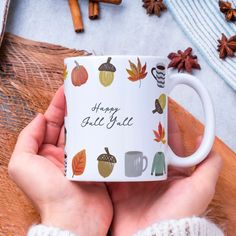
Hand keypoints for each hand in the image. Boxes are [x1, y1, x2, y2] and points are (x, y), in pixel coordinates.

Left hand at [8, 86, 112, 235]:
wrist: (76, 216)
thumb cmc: (47, 193)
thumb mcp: (22, 164)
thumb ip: (28, 138)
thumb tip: (40, 117)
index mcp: (43, 152)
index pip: (51, 122)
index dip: (57, 105)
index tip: (66, 89)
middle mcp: (61, 154)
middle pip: (68, 125)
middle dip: (74, 107)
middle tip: (83, 91)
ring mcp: (79, 158)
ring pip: (83, 132)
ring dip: (87, 117)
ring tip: (94, 101)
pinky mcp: (94, 163)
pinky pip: (95, 143)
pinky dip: (98, 132)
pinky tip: (103, 121)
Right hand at [107, 110, 222, 235]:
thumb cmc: (179, 214)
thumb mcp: (200, 188)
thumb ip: (208, 165)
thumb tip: (204, 138)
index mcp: (170, 170)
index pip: (168, 141)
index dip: (164, 124)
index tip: (158, 108)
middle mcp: (152, 172)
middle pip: (146, 144)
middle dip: (141, 128)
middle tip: (134, 112)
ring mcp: (135, 179)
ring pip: (128, 154)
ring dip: (123, 141)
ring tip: (118, 125)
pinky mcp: (119, 187)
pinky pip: (113, 169)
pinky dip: (109, 159)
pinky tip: (105, 146)